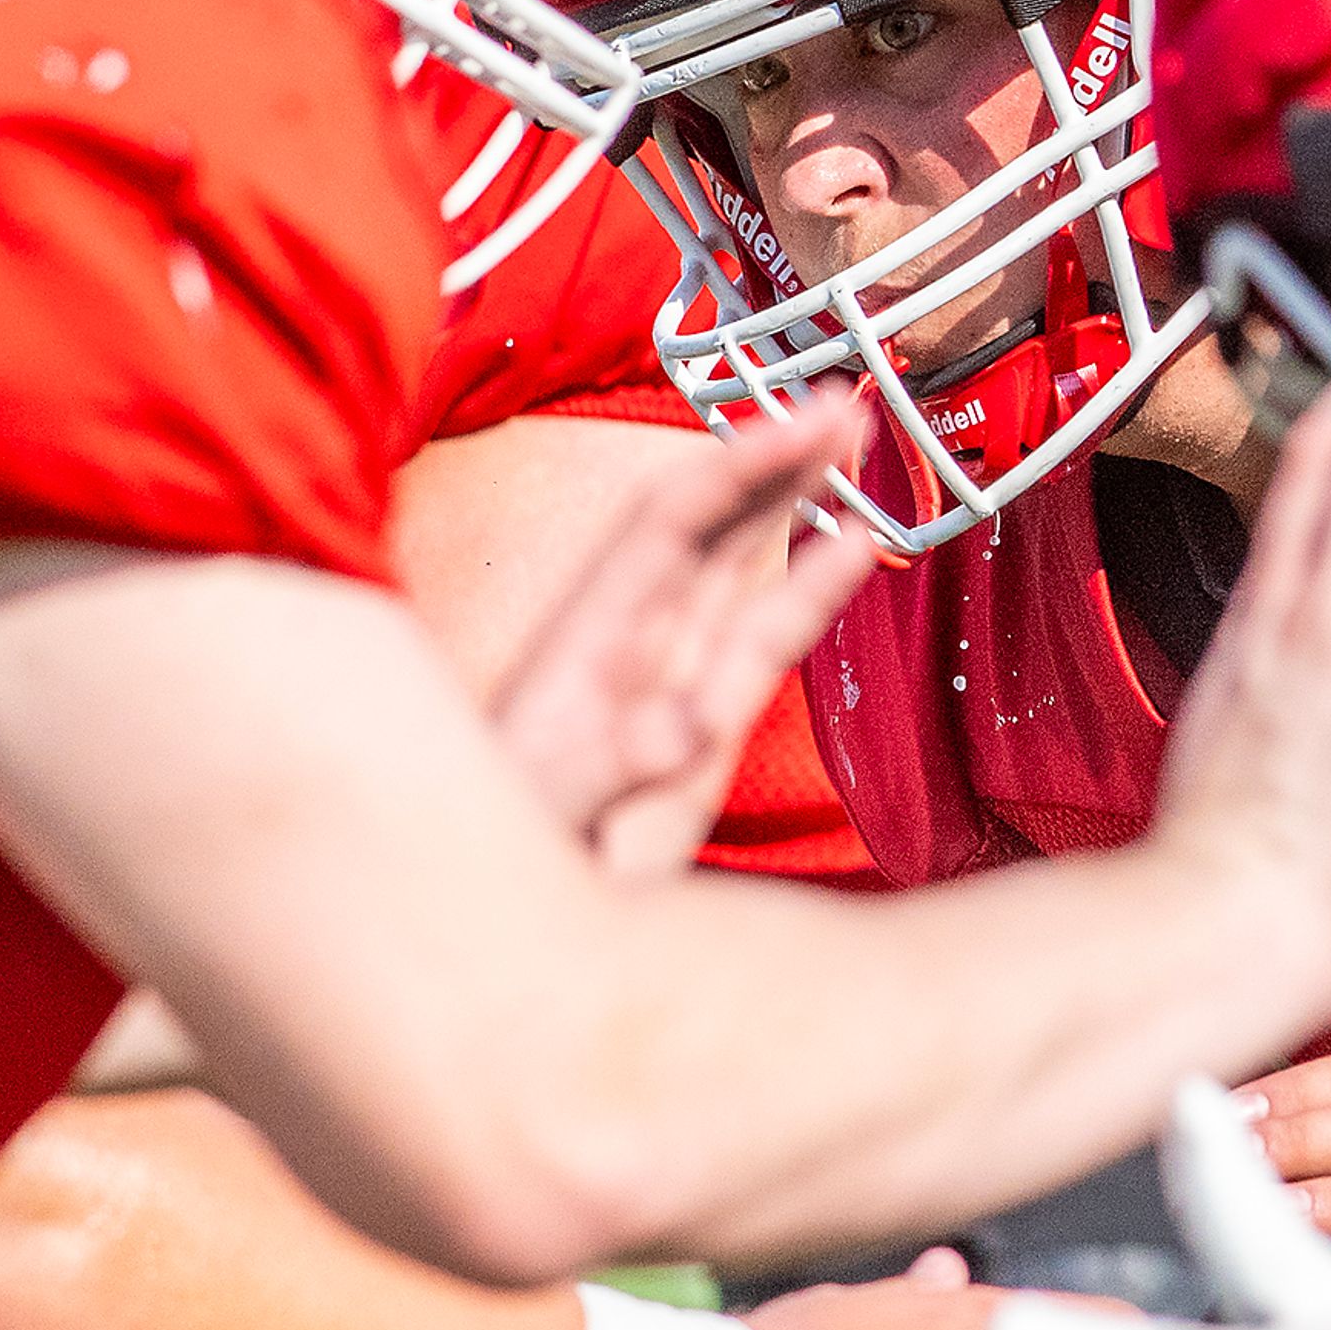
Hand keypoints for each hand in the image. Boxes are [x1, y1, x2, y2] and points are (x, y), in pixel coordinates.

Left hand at [489, 395, 877, 873]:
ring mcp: (665, 682)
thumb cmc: (492, 860)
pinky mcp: (700, 729)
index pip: (668, 521)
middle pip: (710, 522)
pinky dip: (807, 589)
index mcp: (584, 639)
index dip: (736, 464)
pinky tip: (851, 546)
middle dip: (774, 458)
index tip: (799, 421)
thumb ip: (603, 772)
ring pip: (740, 566)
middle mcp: (628, 644)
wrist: (476, 927)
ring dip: (793, 501)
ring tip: (854, 437)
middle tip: (847, 402)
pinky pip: (761, 642)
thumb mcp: (540, 816)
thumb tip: (685, 730)